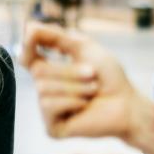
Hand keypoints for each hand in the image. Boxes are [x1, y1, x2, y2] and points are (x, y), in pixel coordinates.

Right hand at [22, 22, 142, 139]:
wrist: (126, 104)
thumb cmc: (109, 77)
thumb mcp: (84, 48)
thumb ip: (56, 37)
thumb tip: (29, 26)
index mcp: (51, 70)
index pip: (27, 56)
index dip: (28, 46)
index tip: (32, 36)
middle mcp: (45, 89)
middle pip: (38, 70)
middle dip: (69, 71)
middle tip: (93, 74)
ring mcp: (48, 110)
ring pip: (43, 89)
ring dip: (75, 87)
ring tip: (92, 92)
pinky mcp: (52, 127)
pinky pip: (49, 106)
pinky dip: (71, 102)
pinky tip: (84, 107)